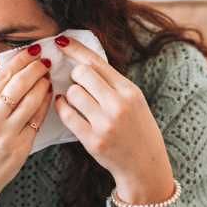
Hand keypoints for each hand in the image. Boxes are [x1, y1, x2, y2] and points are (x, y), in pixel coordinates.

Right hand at [0, 46, 52, 206]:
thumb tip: (7, 73)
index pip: (1, 77)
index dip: (20, 62)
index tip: (32, 53)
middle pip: (19, 86)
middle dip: (35, 70)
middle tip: (45, 62)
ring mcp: (6, 135)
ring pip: (32, 102)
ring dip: (43, 86)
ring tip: (48, 77)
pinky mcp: (20, 148)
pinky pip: (37, 121)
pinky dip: (45, 106)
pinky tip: (49, 97)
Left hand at [52, 35, 173, 204]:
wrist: (144, 165)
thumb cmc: (138, 129)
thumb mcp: (134, 101)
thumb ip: (112, 83)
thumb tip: (83, 62)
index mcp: (130, 91)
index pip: (97, 62)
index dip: (76, 49)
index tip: (61, 41)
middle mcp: (119, 104)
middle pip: (82, 73)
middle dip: (75, 76)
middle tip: (79, 84)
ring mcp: (105, 123)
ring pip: (72, 93)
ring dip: (70, 94)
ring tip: (78, 101)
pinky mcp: (93, 140)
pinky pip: (67, 115)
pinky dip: (63, 108)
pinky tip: (67, 108)